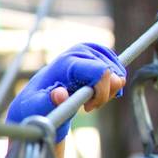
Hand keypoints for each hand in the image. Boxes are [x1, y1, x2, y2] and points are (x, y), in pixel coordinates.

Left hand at [6, 42, 125, 141]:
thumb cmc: (38, 102)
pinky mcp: (100, 53)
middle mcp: (81, 50)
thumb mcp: (38, 106)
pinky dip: (111, 86)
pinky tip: (95, 90)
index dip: (102, 93)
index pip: (102, 72)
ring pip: (118, 75)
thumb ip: (48, 102)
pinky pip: (119, 72)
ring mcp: (91, 50)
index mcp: (68, 61)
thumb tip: (60, 94)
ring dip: (107, 92)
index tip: (87, 107)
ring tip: (87, 97)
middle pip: (113, 75)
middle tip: (86, 105)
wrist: (40, 94)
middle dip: (104, 95)